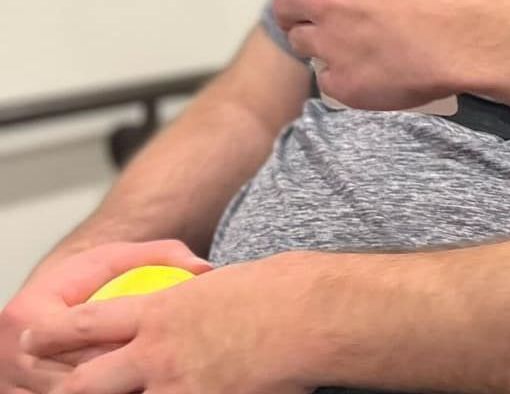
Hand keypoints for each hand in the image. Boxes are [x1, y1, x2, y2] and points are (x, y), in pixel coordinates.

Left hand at [16, 257, 308, 393]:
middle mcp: (160, 353)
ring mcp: (181, 388)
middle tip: (69, 388)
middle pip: (87, 383)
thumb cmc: (287, 288)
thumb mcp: (229, 284)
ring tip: (138, 393)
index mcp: (164, 311)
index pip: (88, 323)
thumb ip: (198, 301)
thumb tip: (198, 305)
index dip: (56, 333)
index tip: (37, 336)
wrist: (316, 314)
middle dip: (72, 389)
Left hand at [263, 0, 509, 109]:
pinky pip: (328, 79)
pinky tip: (372, 73)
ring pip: (301, 43)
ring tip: (351, 45)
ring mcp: (330, 43)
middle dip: (296, 10)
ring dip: (319, 43)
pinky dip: (344, 77)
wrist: (470, 42)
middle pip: (283, 4)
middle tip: (320, 16)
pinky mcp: (342, 82)